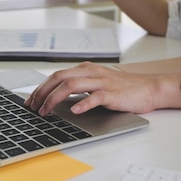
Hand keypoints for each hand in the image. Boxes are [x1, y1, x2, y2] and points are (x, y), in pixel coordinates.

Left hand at [25, 62, 173, 115]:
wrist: (149, 88)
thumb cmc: (124, 89)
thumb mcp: (99, 83)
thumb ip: (81, 87)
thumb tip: (58, 98)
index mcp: (87, 69)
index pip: (57, 75)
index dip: (40, 88)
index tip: (31, 101)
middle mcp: (92, 72)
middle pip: (59, 78)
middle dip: (42, 93)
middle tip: (32, 107)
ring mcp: (102, 82)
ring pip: (71, 86)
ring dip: (54, 99)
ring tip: (45, 111)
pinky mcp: (112, 93)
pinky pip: (94, 97)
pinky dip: (82, 104)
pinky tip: (74, 111)